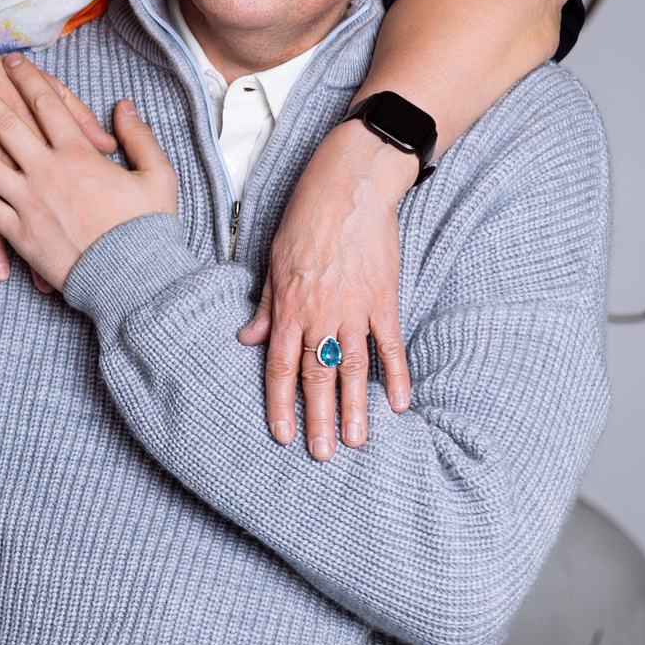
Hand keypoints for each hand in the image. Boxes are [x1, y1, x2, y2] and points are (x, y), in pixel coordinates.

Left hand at [0, 55, 175, 289]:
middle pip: (4, 124)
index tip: (10, 60)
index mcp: (80, 155)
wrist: (133, 281)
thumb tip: (123, 106)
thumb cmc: (148, 229)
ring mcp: (29, 203)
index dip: (27, 77)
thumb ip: (140, 137)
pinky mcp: (20, 234)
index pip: (46, 104)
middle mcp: (47, 172)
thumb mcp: (158, 175)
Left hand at [239, 119, 416, 459]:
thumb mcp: (273, 260)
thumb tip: (247, 339)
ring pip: (353, 368)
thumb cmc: (304, 219)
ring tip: (358, 443)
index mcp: (288, 306)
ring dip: (355, 408)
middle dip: (318, 419)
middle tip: (322, 456)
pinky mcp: (384, 298)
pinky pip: (390, 344)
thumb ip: (265, 306)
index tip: (281, 435)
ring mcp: (354, 309)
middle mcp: (319, 314)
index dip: (279, 404)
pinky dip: (395, 374)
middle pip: (316, 376)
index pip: (280, 366)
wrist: (349, 187)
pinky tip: (397, 404)